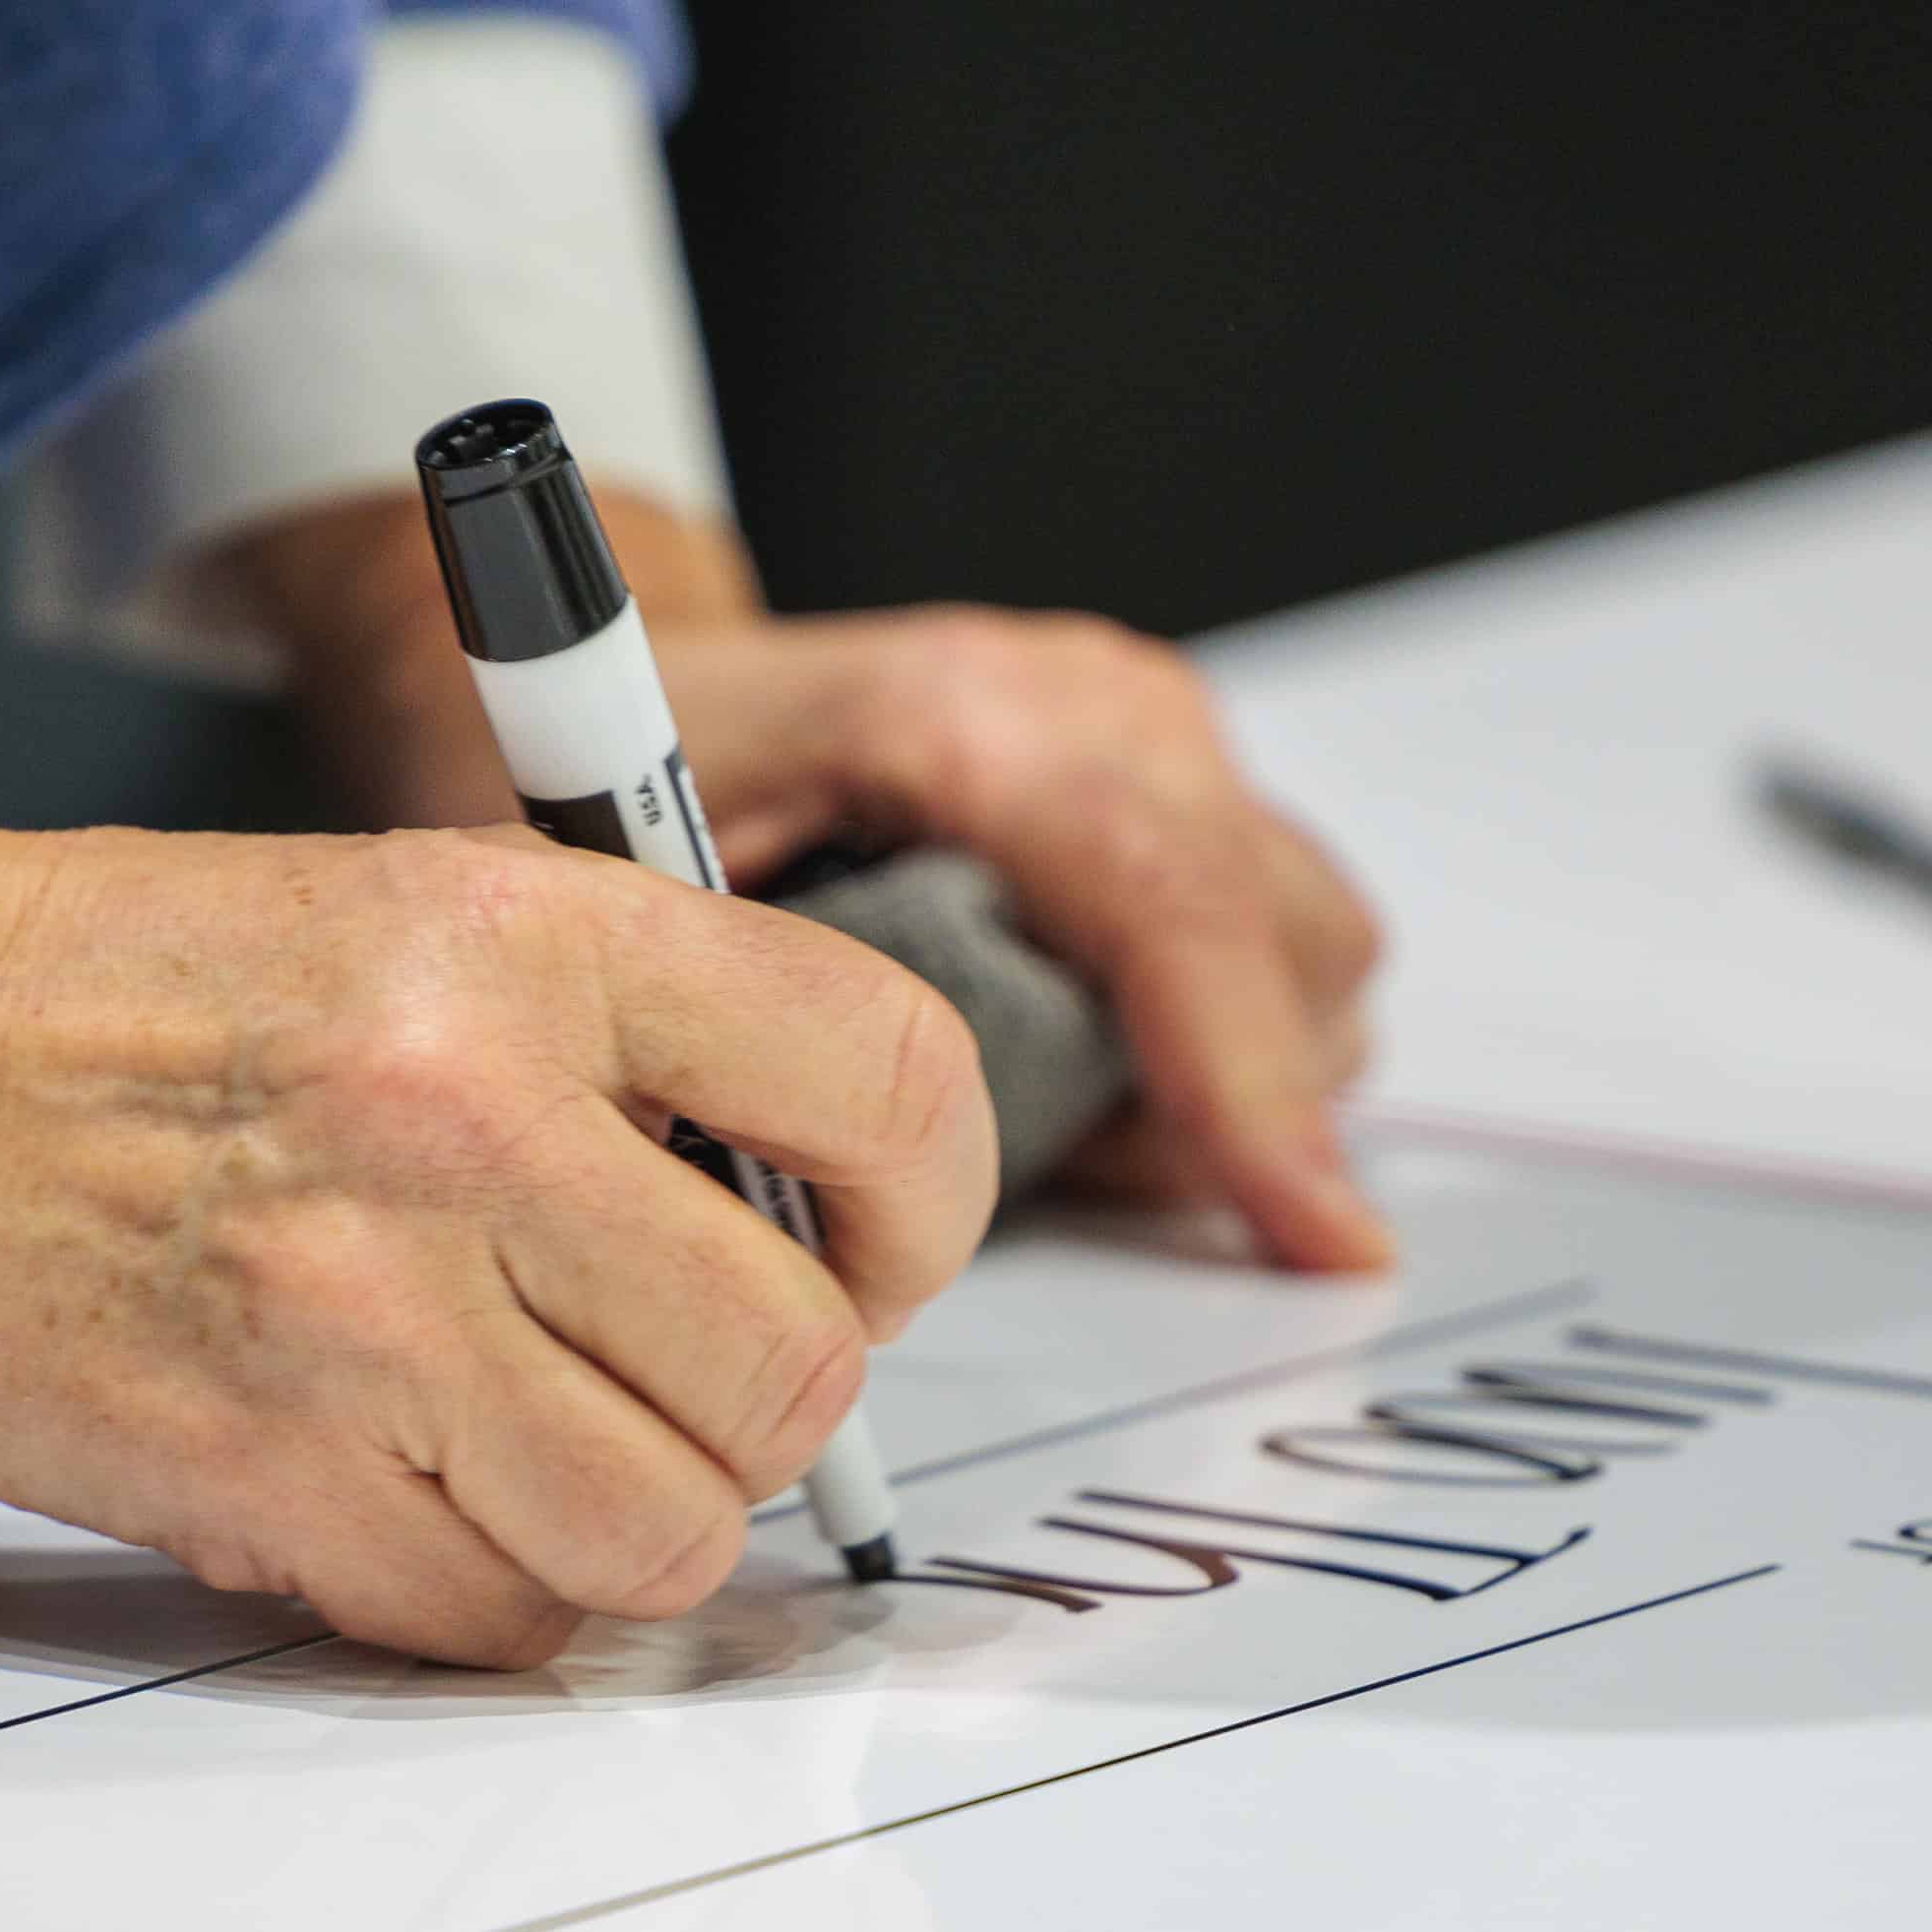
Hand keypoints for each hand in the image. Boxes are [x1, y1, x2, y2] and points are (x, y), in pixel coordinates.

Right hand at [0, 657, 990, 1666]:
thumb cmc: (91, 991)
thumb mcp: (390, 914)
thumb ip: (610, 1049)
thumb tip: (796, 1240)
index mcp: (519, 944)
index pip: (888, 1083)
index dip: (918, 1206)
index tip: (863, 1246)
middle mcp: (466, 1125)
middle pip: (794, 1369)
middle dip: (761, 1400)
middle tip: (666, 1365)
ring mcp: (366, 1322)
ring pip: (669, 1530)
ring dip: (629, 1514)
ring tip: (528, 1437)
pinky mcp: (267, 1482)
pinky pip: (502, 1618)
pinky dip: (489, 1592)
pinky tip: (409, 1492)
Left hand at [223, 492, 1391, 1272]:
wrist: (633, 696)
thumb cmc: (622, 796)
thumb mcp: (642, 914)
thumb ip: (754, 1045)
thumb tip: (825, 1235)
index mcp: (963, 718)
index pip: (1165, 896)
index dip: (1246, 1083)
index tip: (1309, 1234)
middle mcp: (1093, 707)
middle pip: (1286, 941)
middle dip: (1222, 1100)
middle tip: (1056, 1163)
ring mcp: (1154, 739)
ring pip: (1309, 959)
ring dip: (1215, 1077)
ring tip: (1038, 1103)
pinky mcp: (1178, 786)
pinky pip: (1273, 950)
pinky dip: (1209, 1041)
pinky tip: (1069, 1055)